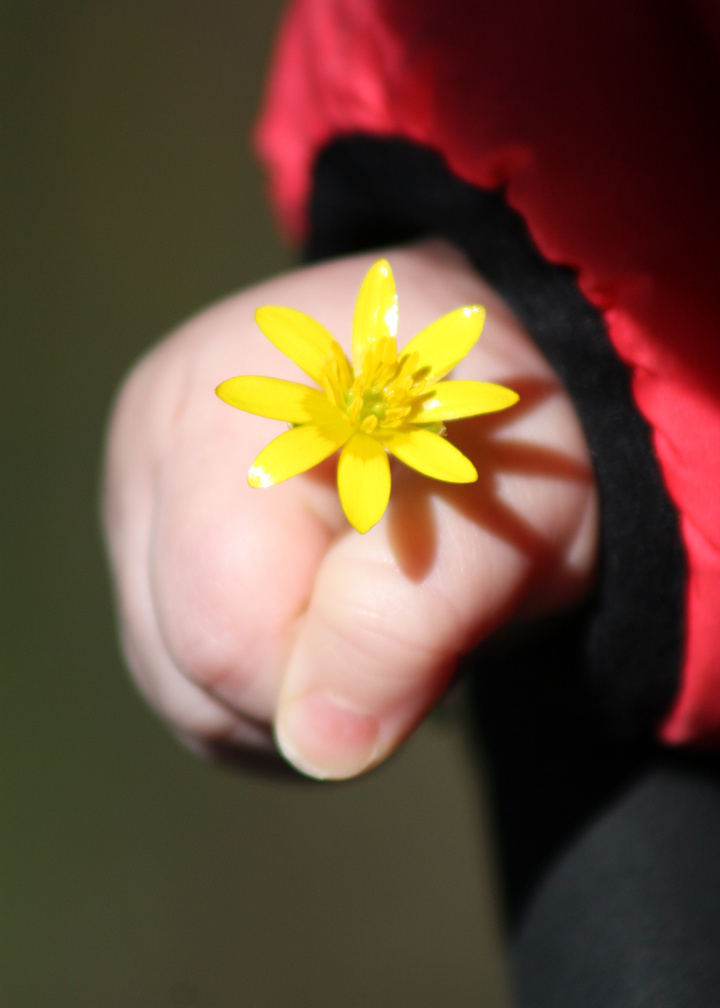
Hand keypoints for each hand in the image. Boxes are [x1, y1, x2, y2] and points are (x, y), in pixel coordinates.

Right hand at [102, 240, 597, 778]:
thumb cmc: (502, 450)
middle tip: (409, 625)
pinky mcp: (151, 539)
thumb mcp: (498, 521)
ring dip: (288, 695)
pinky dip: (264, 686)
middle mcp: (157, 444)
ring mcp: (141, 492)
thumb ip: (406, 620)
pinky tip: (324, 634)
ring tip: (370, 625)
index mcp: (233, 410)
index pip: (226, 626)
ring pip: (176, 681)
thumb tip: (315, 748)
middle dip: (314, 687)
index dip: (337, 680)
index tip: (432, 643)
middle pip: (181, 662)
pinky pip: (181, 673)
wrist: (483, 409)